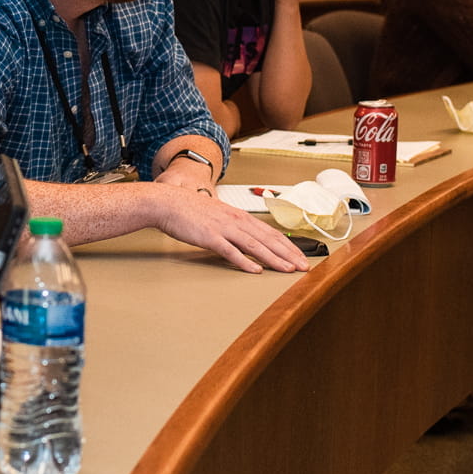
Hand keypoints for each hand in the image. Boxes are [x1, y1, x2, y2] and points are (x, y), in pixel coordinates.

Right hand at [155, 186, 307, 272]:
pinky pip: (230, 251)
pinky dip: (245, 261)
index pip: (270, 232)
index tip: (300, 256)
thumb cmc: (190, 210)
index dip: (288, 245)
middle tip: (304, 266)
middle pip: (268, 239)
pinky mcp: (210, 237)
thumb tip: (246, 239)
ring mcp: (223, 229)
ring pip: (255, 245)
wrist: (168, 203)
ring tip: (288, 269)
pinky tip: (255, 270)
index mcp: (239, 216)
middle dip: (288, 253)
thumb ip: (233, 226)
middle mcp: (236, 221)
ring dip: (274, 258)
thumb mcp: (218, 216)